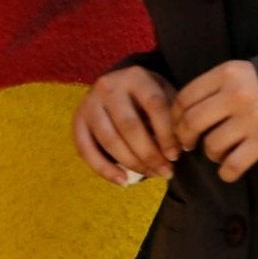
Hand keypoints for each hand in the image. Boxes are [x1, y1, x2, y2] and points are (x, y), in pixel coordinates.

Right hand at [72, 65, 180, 184]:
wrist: (116, 86)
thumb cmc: (146, 96)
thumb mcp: (162, 93)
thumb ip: (172, 115)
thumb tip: (180, 148)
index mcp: (135, 76)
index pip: (154, 105)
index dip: (166, 133)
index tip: (176, 155)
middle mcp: (108, 86)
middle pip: (130, 126)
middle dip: (150, 154)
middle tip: (165, 171)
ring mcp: (90, 103)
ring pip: (110, 140)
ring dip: (132, 163)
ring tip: (151, 174)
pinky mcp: (77, 121)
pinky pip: (86, 150)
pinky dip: (104, 170)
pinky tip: (124, 181)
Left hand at [174, 60, 257, 181]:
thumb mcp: (241, 72)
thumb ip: (215, 85)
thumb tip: (184, 110)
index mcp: (227, 74)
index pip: (186, 96)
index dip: (175, 115)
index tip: (176, 124)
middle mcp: (236, 95)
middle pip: (193, 121)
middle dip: (184, 137)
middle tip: (188, 144)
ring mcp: (250, 120)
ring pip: (211, 145)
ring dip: (210, 153)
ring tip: (216, 151)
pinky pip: (233, 165)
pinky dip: (226, 172)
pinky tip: (227, 168)